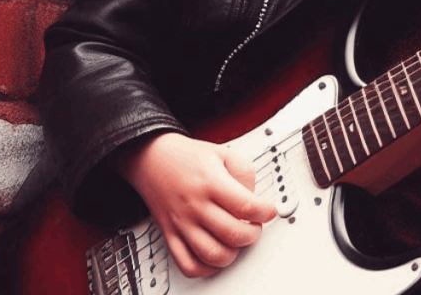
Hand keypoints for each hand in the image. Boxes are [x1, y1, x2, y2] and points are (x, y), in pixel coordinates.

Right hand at [115, 132, 277, 277]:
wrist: (152, 158)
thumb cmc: (187, 157)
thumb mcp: (223, 152)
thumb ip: (244, 172)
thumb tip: (255, 198)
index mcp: (211, 183)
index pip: (245, 206)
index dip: (265, 212)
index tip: (269, 211)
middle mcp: (195, 205)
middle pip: (233, 234)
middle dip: (253, 234)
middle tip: (255, 226)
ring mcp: (182, 223)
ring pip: (212, 254)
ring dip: (233, 253)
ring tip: (236, 240)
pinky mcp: (170, 234)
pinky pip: (187, 264)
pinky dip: (205, 268)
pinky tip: (215, 256)